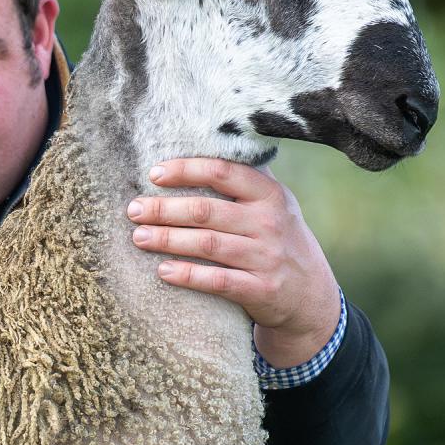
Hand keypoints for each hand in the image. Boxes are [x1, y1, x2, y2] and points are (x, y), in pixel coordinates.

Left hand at [127, 158, 341, 367]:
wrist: (311, 296)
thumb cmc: (280, 241)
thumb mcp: (275, 206)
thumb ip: (245, 182)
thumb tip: (200, 149)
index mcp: (270, 195)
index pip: (223, 172)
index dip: (186, 170)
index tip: (153, 174)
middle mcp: (270, 223)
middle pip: (207, 210)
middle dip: (165, 209)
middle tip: (133, 209)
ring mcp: (266, 257)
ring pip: (208, 245)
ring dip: (168, 240)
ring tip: (139, 237)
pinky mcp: (260, 289)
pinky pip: (218, 281)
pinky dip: (188, 275)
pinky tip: (163, 271)